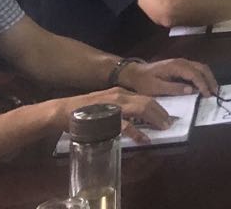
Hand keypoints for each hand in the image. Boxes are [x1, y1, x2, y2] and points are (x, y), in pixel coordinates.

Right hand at [47, 89, 171, 144]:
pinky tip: (144, 139)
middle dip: (161, 112)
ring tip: (163, 128)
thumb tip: (134, 118)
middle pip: (147, 101)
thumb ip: (119, 108)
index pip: (145, 96)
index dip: (158, 106)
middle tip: (169, 123)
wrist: (61, 110)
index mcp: (120, 92)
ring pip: (141, 108)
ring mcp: (113, 105)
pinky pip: (125, 124)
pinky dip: (137, 132)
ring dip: (155, 118)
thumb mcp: (105, 103)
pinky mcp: (105, 117)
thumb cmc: (83, 109)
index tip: (167, 115)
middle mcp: (119, 95)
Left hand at [118, 58, 217, 97]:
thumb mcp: (156, 88)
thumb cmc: (144, 82)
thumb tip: (191, 90)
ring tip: (212, 89)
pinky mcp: (180, 66)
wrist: (135, 73)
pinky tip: (204, 85)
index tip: (208, 95)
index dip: (203, 84)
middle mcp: (181, 62)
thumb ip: (174, 88)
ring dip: (208, 78)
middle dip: (210, 80)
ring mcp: (181, 62)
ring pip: (201, 67)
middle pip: (202, 68)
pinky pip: (196, 69)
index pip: (195, 74)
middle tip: (215, 92)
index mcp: (176, 66)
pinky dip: (203, 76)